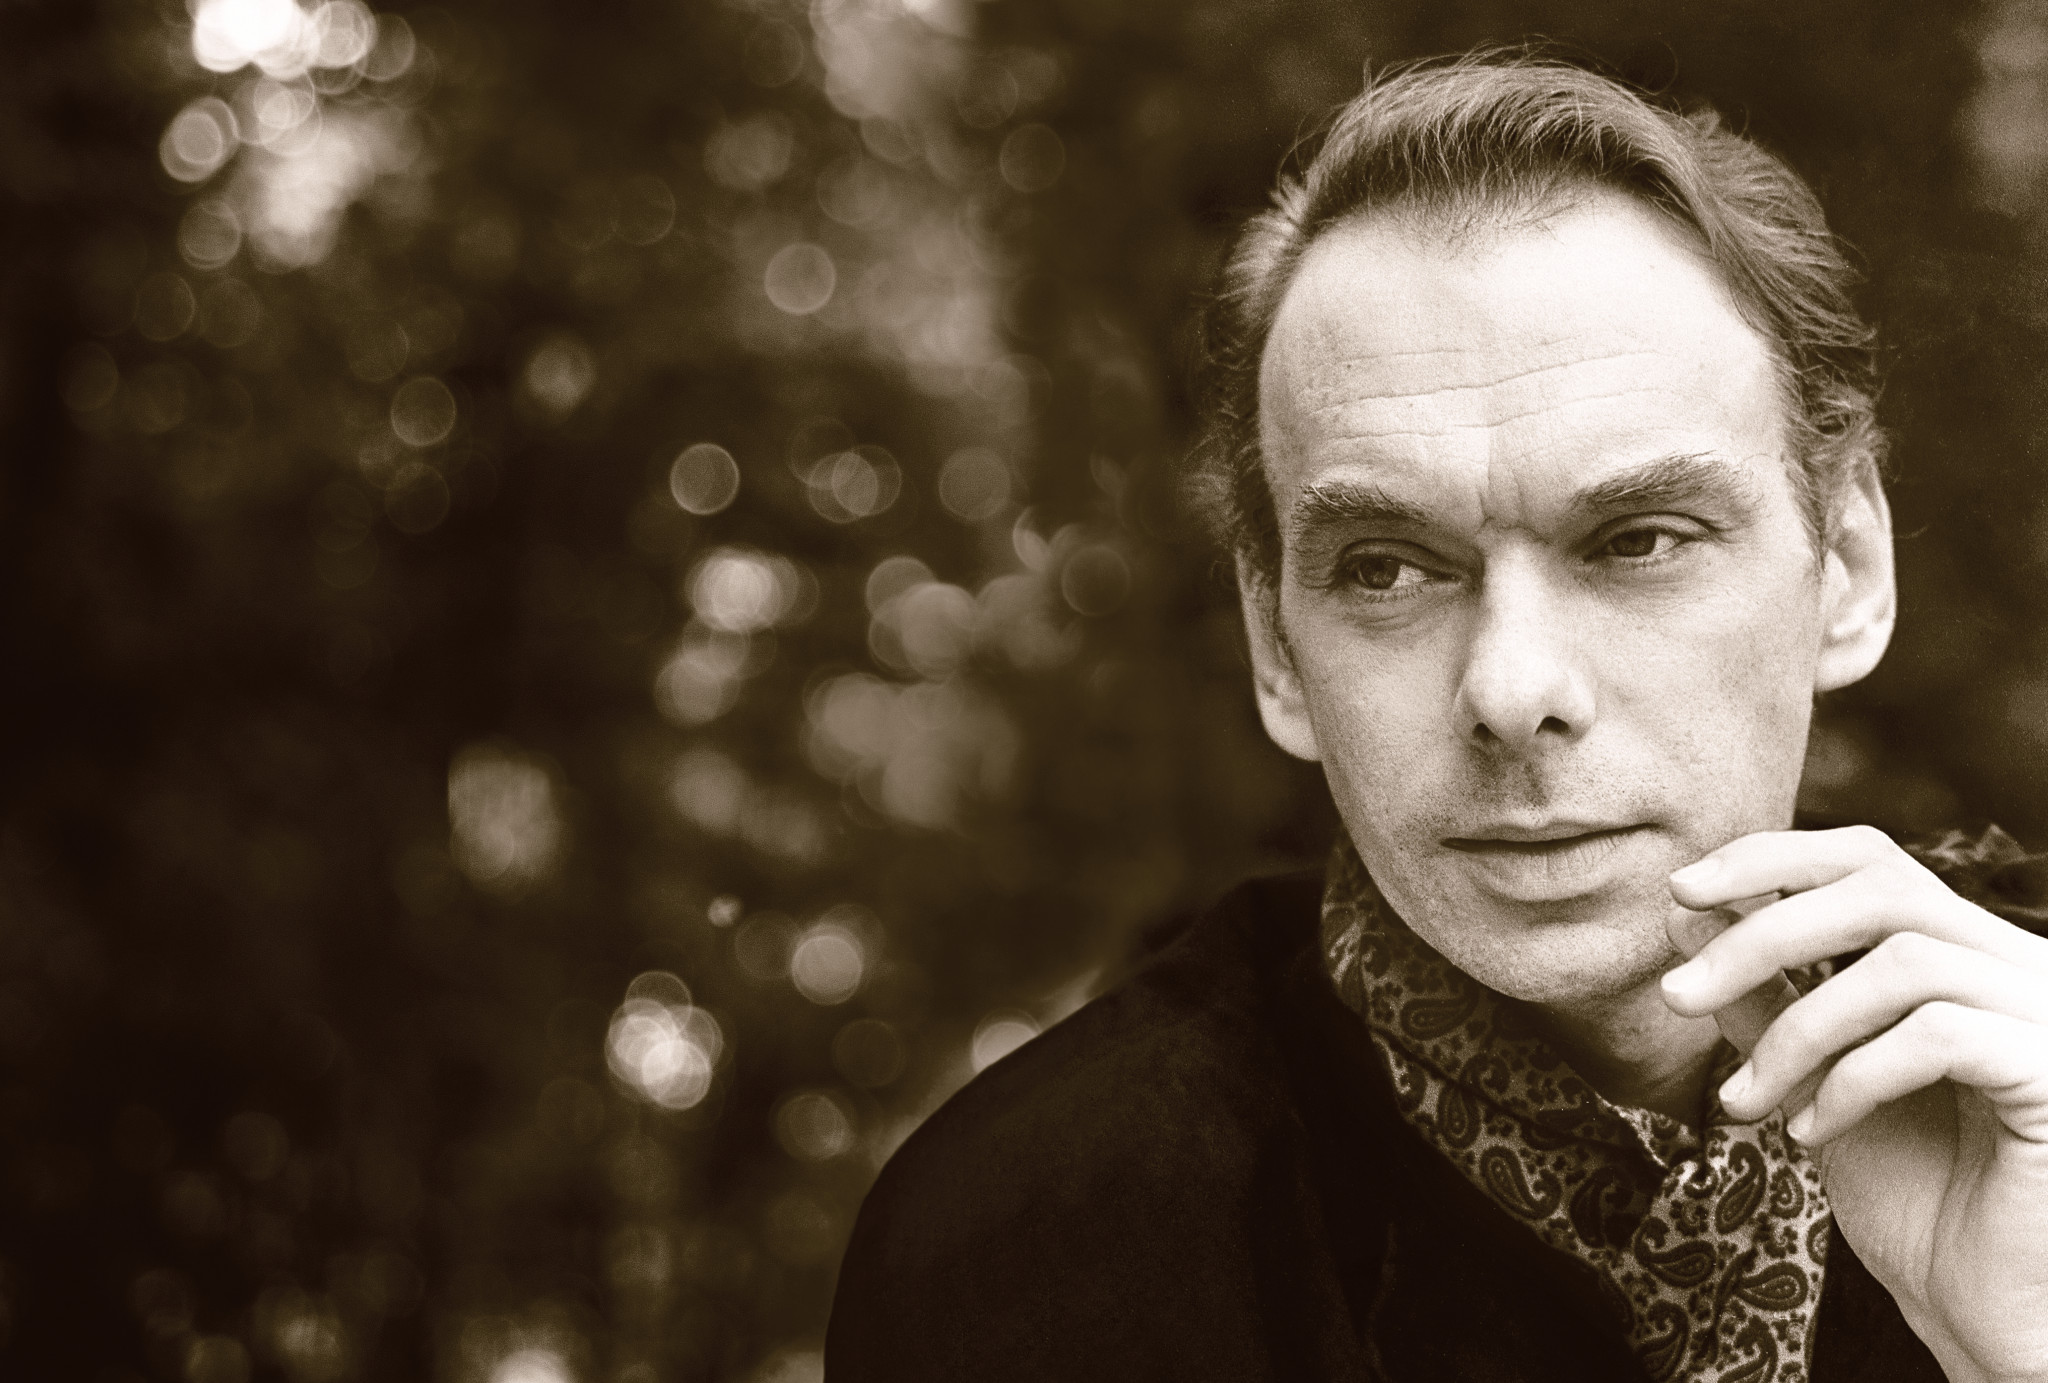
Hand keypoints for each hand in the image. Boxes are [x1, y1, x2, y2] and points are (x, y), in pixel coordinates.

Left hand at [1662, 826, 2047, 1382]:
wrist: (1981, 1308)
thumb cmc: (1911, 1193)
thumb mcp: (1810, 1077)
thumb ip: (1764, 996)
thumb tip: (1688, 912)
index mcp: (1963, 952)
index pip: (1870, 859)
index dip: (1773, 859)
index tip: (1681, 891)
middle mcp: (2015, 965)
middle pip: (1882, 889)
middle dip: (1760, 936)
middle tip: (1676, 996)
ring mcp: (2044, 1014)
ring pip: (1903, 964)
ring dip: (1795, 1032)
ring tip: (1742, 1102)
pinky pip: (1937, 1036)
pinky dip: (1852, 1079)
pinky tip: (1810, 1133)